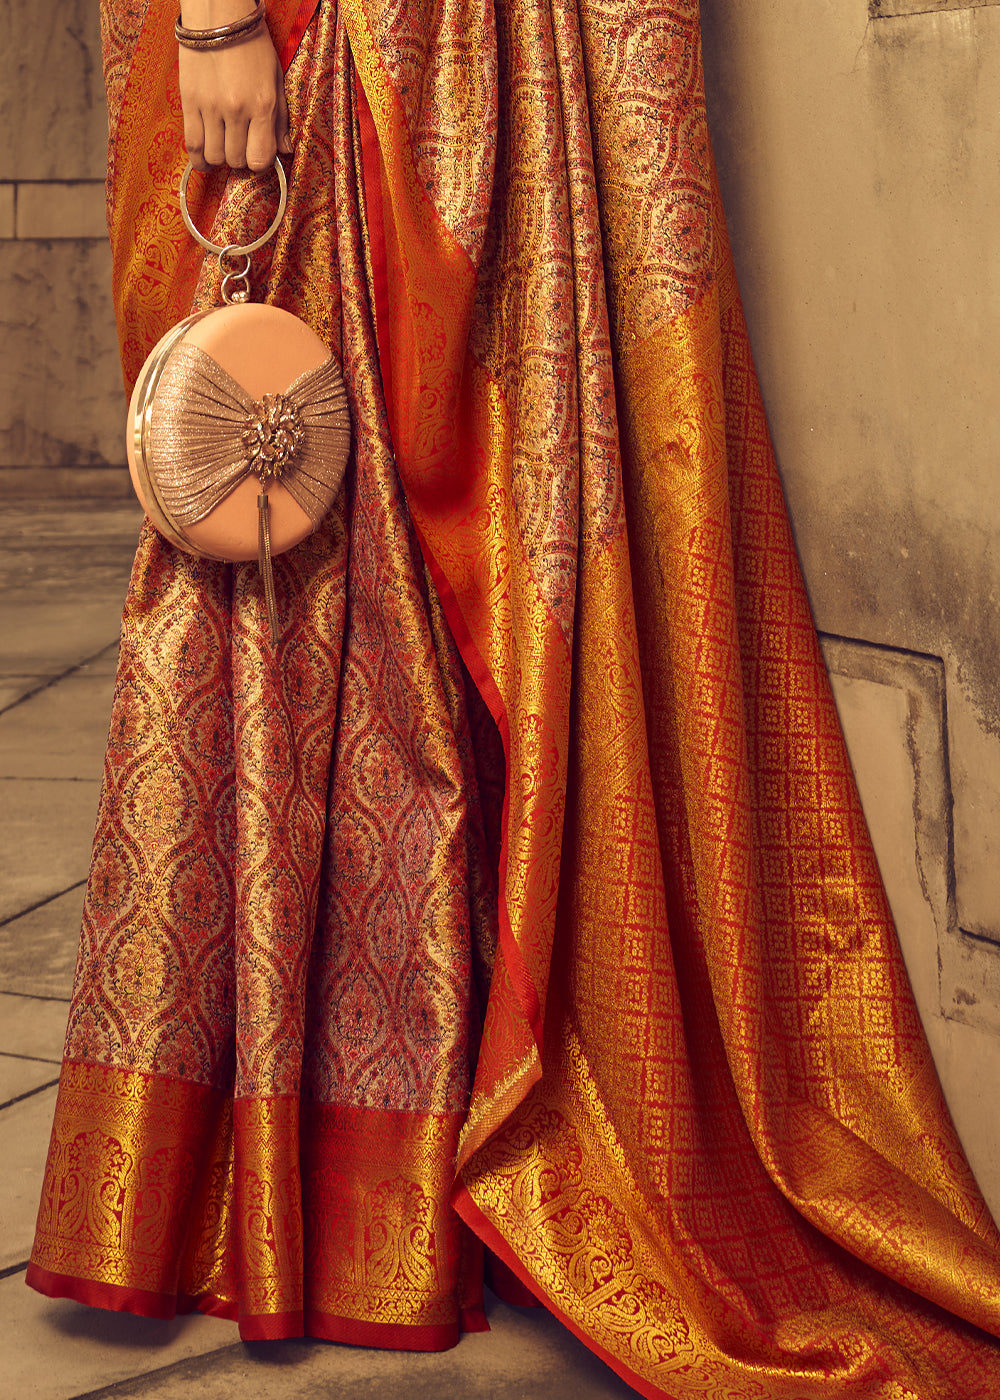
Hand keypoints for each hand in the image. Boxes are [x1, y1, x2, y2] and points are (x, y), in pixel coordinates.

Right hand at [178, 2, 291, 170]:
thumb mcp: (275, 79)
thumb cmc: (251, 45)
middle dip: (240, 159)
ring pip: (214, 156)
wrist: (218, 15)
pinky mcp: (189, 101)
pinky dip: (199, 159)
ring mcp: (210, 107)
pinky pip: (191, 144)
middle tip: (241, 145)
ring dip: (220, 158)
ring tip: (223, 148)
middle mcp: (236, 110)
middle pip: (236, 160)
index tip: (258, 153)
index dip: (260, 162)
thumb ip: (280, 118)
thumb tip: (285, 150)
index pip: (260, 159)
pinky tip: (204, 159)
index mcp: (262, 105)